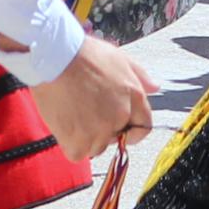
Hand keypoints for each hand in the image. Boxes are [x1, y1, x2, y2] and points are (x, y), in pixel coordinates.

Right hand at [30, 37, 156, 162]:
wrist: (53, 58)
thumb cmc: (82, 55)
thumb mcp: (119, 57)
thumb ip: (140, 75)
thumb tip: (155, 87)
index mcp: (133, 96)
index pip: (144, 127)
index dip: (131, 129)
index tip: (118, 127)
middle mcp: (120, 116)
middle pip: (116, 137)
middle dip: (103, 129)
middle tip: (85, 111)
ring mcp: (99, 130)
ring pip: (96, 147)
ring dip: (85, 137)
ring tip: (73, 114)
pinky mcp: (77, 141)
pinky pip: (78, 153)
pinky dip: (70, 144)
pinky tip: (64, 124)